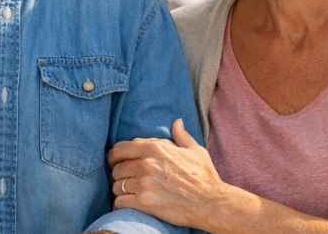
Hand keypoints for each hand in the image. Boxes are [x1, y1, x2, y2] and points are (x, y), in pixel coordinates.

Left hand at [106, 118, 226, 228]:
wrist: (211, 203)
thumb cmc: (205, 176)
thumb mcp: (195, 151)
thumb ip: (181, 136)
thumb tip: (177, 122)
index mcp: (155, 148)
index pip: (120, 148)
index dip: (116, 156)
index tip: (118, 162)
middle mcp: (146, 163)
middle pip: (116, 168)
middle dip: (120, 174)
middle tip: (127, 180)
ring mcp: (144, 183)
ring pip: (116, 185)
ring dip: (121, 190)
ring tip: (129, 193)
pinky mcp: (144, 202)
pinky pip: (120, 202)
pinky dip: (122, 204)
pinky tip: (130, 204)